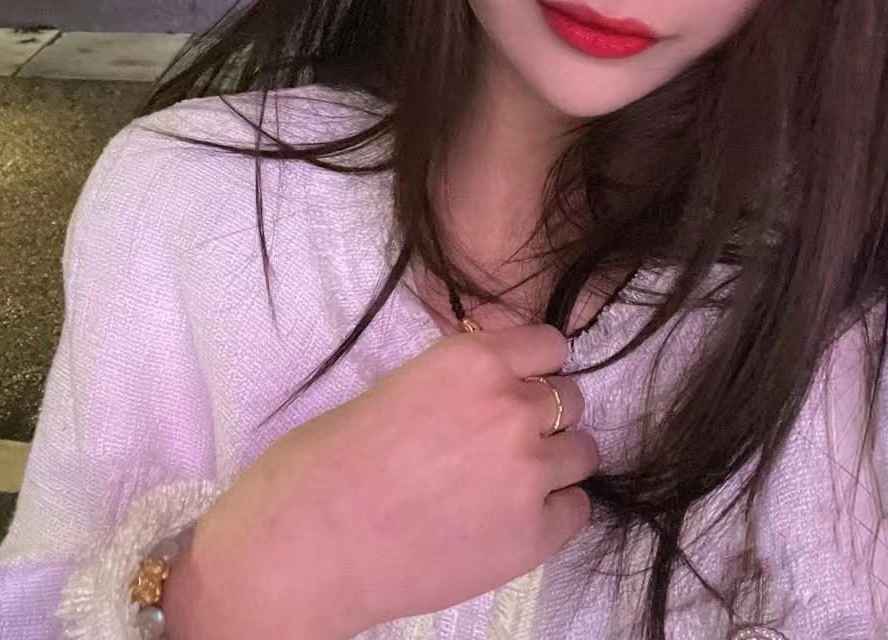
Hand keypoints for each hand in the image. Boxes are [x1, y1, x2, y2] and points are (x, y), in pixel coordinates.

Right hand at [162, 323, 596, 639]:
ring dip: (553, 463)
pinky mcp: (531, 536)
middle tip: (503, 441)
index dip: (533, 367)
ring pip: (582, 453)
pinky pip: (576, 510)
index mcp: (474, 359)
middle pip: (570, 398)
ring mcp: (528, 473)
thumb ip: (463, 381)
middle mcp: (511, 407)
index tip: (519, 384)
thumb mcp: (404, 384)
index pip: (550, 344)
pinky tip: (510, 519)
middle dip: (543, 416)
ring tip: (507, 482)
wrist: (305, 544)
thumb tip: (500, 384)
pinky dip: (552, 513)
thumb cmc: (330, 460)